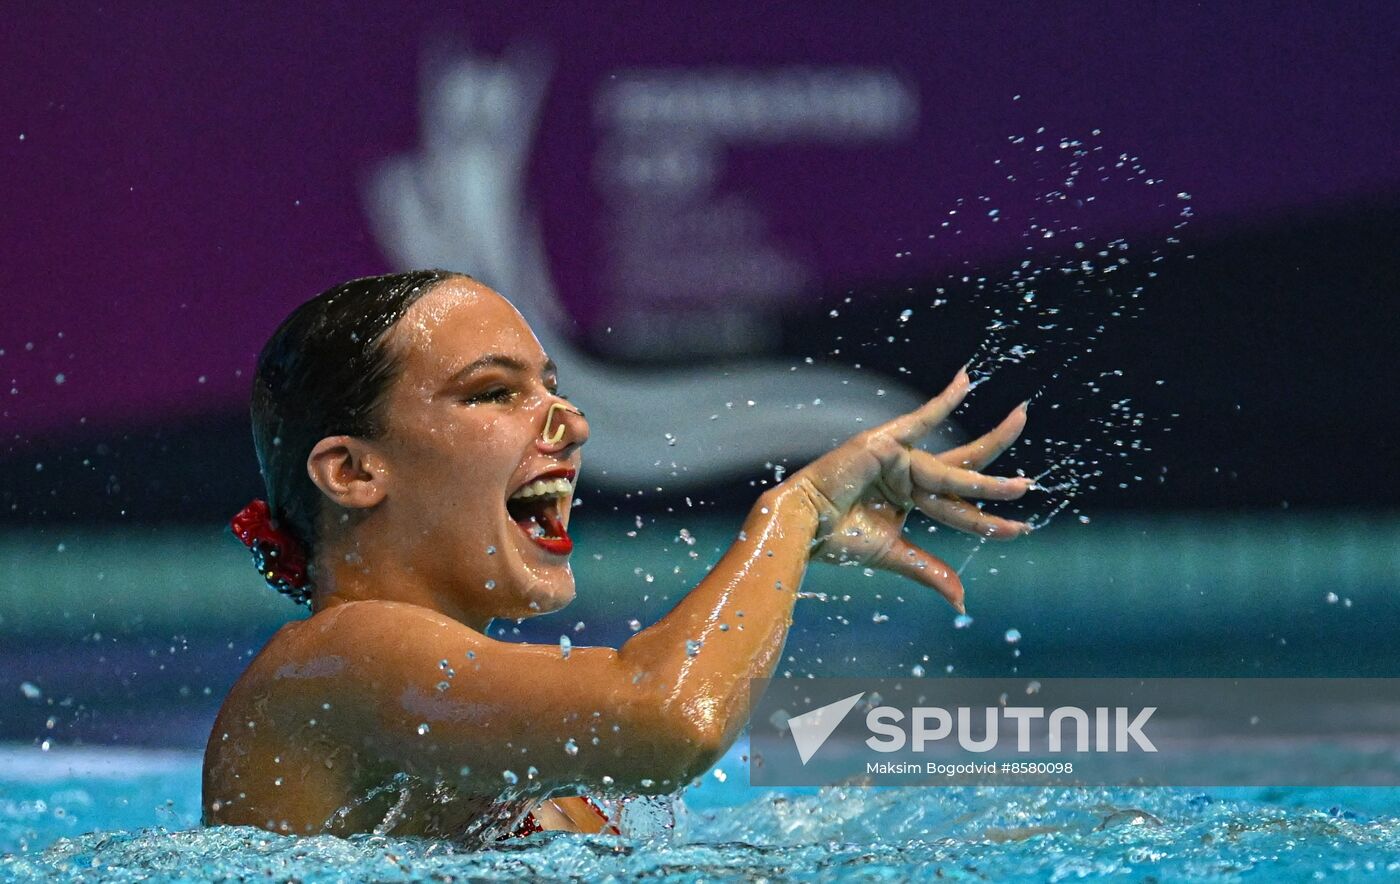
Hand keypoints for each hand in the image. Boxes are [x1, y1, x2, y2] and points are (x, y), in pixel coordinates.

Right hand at [786, 368, 1032, 612]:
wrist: (802, 527)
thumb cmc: (836, 539)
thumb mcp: (892, 555)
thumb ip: (929, 570)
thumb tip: (963, 601)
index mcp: (911, 498)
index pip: (961, 508)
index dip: (991, 521)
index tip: (1023, 530)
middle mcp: (910, 474)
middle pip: (966, 471)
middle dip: (1001, 472)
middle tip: (1032, 480)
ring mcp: (899, 457)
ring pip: (953, 469)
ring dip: (988, 468)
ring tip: (1022, 475)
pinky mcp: (885, 442)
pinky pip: (921, 418)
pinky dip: (943, 400)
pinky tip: (967, 381)